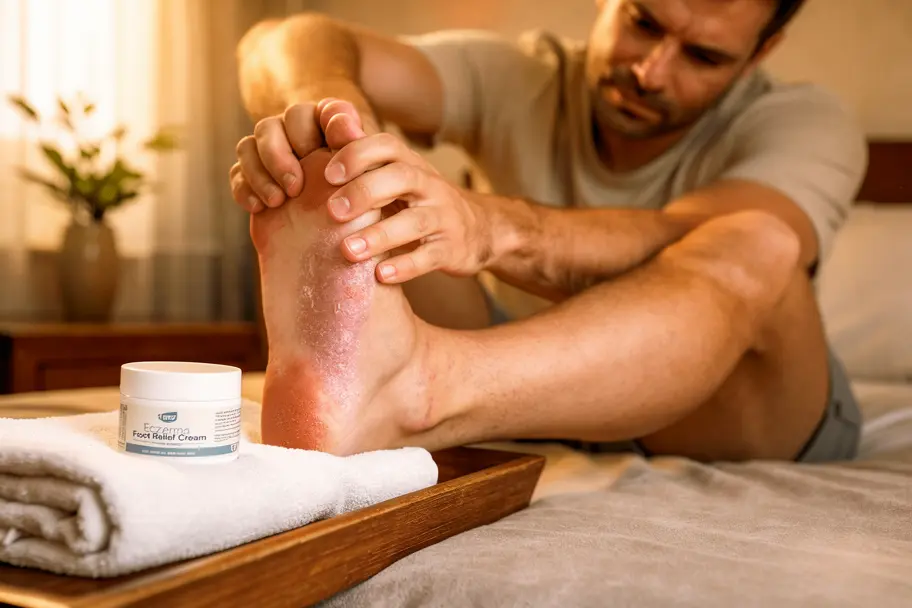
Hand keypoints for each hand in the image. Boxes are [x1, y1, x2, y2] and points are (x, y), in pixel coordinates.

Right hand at [229, 98, 366, 212]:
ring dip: (260, 172)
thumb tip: (344, 125)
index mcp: (334, 134)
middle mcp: (300, 139)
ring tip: (278, 201)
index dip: (327, 123)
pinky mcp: (254, 181)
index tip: (331, 147)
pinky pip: (237, 173)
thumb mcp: (365, 186)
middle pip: (275, 124)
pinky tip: (260, 208)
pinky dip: (245, 188)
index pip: (327, 111)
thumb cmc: (357, 220)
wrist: (329, 259)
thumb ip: (357, 152)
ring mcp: (273, 159)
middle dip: (281, 154)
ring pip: (249, 145)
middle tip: (296, 186)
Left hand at [322, 129, 490, 283]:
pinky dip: (405, 266)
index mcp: (410, 165)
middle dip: (365, 192)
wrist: (478, 229)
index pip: (386, 146)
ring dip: (379, 235)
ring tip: (348, 250)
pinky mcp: (451, 249)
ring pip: (414, 221)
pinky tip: (380, 275)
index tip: (328, 175)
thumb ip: (364, 163)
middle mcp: (429, 186)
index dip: (357, 155)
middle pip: (401, 177)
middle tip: (332, 211)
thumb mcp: (397, 178)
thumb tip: (320, 136)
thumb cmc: (419, 202)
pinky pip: (429, 256)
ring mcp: (443, 217)